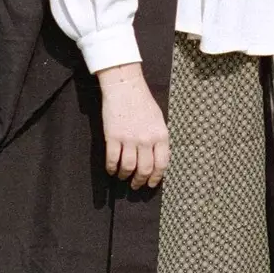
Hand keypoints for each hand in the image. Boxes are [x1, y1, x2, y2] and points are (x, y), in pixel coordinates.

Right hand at [96, 63, 169, 188]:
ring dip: (125, 176)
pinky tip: (111, 170)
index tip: (151, 184)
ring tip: (123, 177)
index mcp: (161, 135)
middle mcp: (146, 139)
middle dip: (140, 181)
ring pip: (128, 167)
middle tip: (136, 185)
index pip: (161, 164)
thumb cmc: (143, 102)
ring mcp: (129, 139)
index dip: (156, 178)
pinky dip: (111, 168)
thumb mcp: (159, 120)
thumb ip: (159, 139)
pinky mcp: (113, 137)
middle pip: (144, 169)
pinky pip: (113, 159)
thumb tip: (158, 159)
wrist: (125, 87)